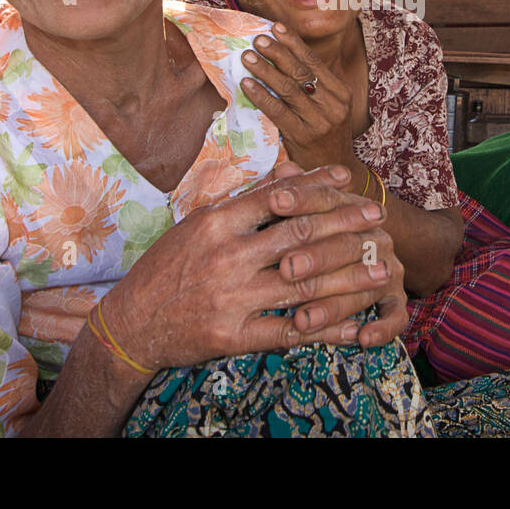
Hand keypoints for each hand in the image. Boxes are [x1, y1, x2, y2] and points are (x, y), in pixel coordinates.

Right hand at [101, 162, 406, 371]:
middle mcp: (227, 256)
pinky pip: (290, 331)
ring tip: (380, 270)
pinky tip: (354, 325)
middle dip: (345, 225)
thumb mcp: (197, 224)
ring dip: (349, 277)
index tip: (348, 178)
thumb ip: (242, 202)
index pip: (278, 197)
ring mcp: (232, 297)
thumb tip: (283, 172)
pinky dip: (326, 329)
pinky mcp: (233, 336)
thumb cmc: (166, 268)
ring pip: (304, 283)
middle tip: (377, 219)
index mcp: (217, 222)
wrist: (129, 324)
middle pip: (300, 236)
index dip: (317, 186)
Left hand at [241, 25, 358, 172]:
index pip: (314, 62)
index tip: (276, 27)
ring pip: (289, 89)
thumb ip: (314, 87)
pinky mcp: (303, 137)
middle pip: (301, 72)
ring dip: (266, 70)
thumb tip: (283, 56)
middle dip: (278, 53)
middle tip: (257, 39)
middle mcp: (334, 105)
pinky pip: (278, 111)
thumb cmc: (326, 133)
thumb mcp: (330, 107)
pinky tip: (247, 84)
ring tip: (247, 57)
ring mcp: (320, 122)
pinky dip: (261, 95)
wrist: (336, 168)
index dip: (294, 43)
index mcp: (341, 93)